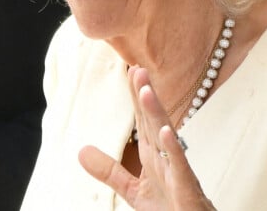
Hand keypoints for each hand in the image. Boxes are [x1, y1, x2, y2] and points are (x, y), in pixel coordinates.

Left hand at [79, 66, 215, 209]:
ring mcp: (177, 170)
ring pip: (166, 136)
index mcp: (152, 154)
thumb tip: (80, 151)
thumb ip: (109, 170)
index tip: (131, 70)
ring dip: (156, 113)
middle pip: (153, 120)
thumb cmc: (169, 209)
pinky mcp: (186, 188)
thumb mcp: (132, 190)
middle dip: (146, 95)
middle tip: (137, 69)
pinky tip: (165, 131)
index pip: (142, 119)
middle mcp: (165, 157)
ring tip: (146, 91)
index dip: (136, 96)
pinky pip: (180, 166)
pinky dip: (173, 148)